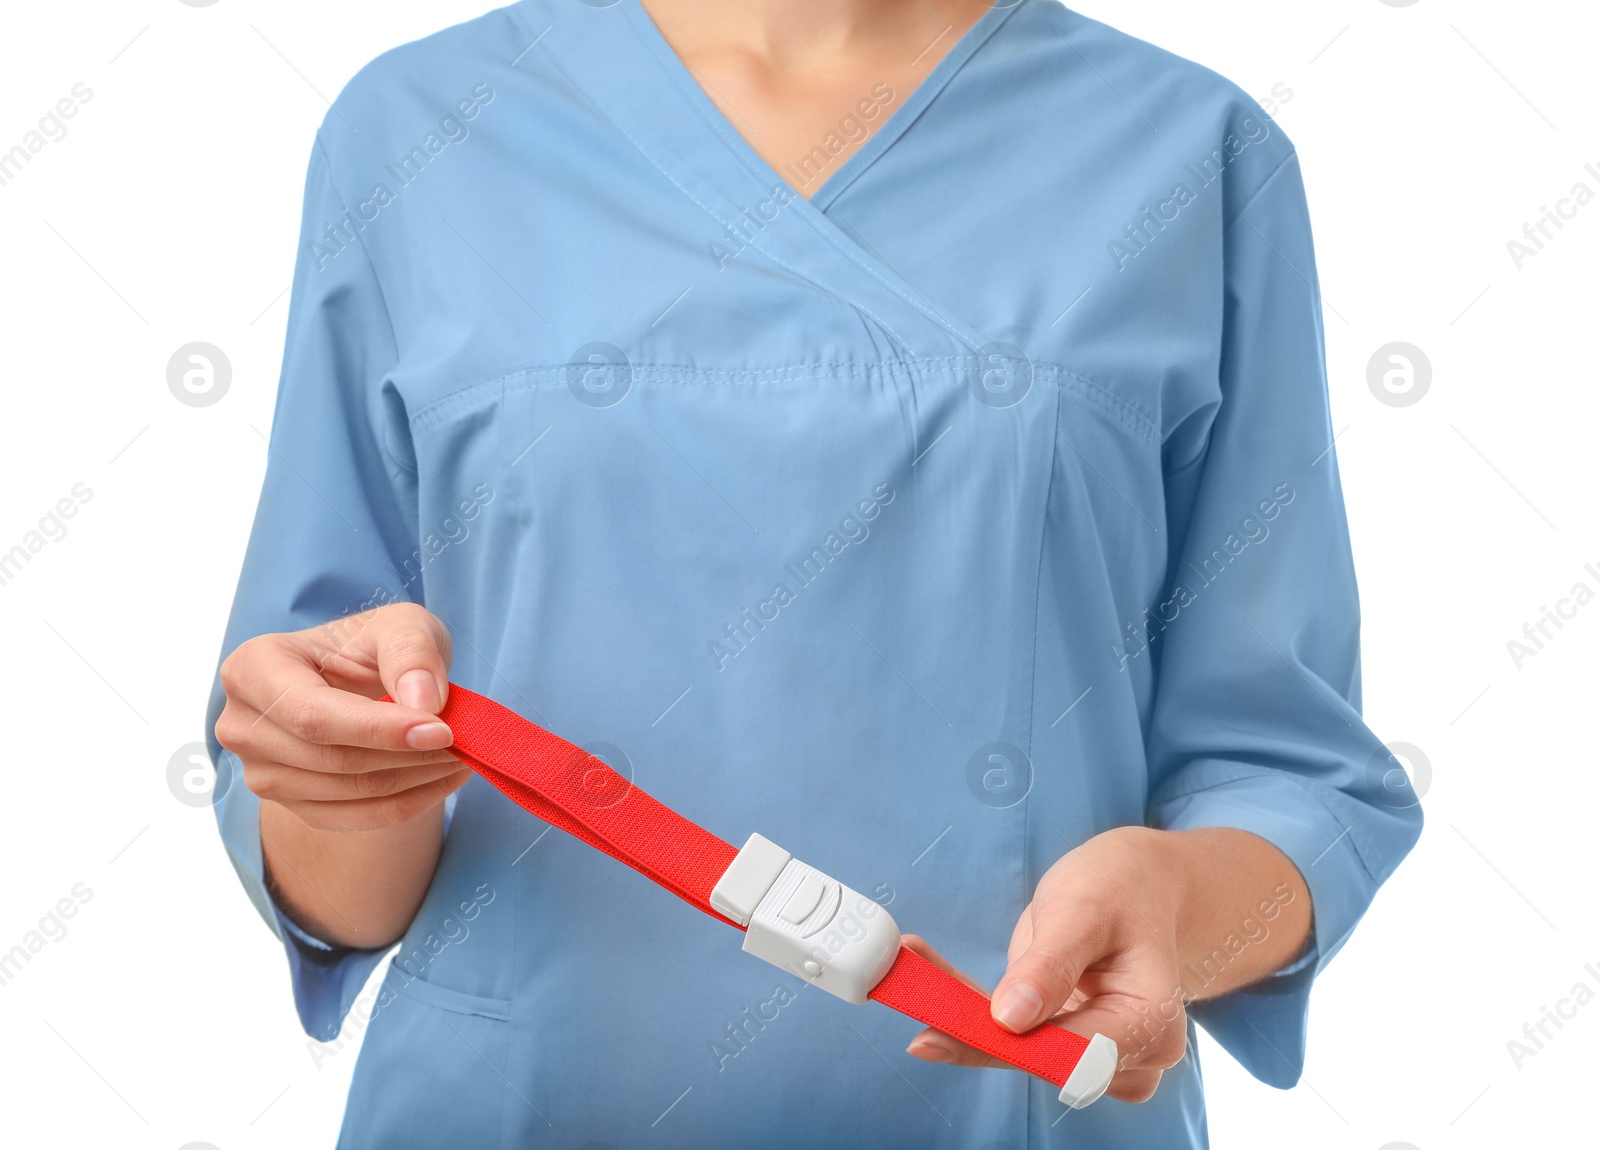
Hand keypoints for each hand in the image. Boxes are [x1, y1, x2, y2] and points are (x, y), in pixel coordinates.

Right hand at [215, 602, 470, 831]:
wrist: (360, 679)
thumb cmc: (374, 645)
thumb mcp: (401, 625)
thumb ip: (412, 652)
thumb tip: (424, 702)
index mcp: (253, 668)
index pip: (312, 715)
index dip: (378, 729)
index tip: (443, 731)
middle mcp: (243, 726)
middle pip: (331, 759)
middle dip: (408, 755)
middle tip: (467, 741)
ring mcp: (260, 773)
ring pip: (348, 793)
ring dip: (416, 779)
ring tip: (463, 754)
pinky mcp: (291, 806)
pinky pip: (356, 819)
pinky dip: (409, 803)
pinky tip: (445, 778)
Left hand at [904, 826, 1309, 1101]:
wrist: (1143, 884)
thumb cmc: (1122, 887)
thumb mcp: (1085, 909)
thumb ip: (1050, 966)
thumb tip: (1010, 1020)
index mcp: (1151, 1024)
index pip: (1066, 1052)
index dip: (999, 1045)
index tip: (936, 1028)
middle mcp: (1134, 1056)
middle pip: (1039, 1058)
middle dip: (970, 1025)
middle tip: (911, 986)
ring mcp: (1103, 1056)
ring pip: (1021, 1051)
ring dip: (964, 1016)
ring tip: (917, 967)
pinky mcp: (1070, 1042)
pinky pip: (1017, 1038)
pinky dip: (974, 1011)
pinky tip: (934, 978)